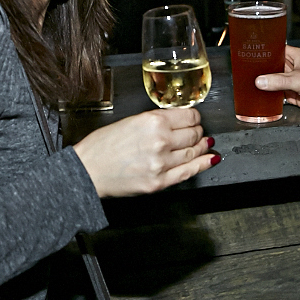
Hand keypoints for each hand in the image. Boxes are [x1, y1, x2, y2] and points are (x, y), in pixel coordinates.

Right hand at [72, 108, 216, 197]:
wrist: (87, 171)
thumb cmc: (101, 146)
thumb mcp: (129, 121)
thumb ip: (155, 121)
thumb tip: (177, 122)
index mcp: (153, 121)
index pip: (189, 117)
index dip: (194, 118)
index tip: (194, 119)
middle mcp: (161, 140)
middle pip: (193, 134)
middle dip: (198, 132)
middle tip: (197, 132)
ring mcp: (162, 163)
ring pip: (193, 152)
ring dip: (202, 147)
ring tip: (205, 144)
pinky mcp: (159, 182)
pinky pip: (188, 171)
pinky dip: (203, 164)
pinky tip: (211, 159)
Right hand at [256, 46, 299, 131]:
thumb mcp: (299, 80)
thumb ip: (279, 81)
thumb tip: (261, 81)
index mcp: (295, 56)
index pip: (275, 49)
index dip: (263, 50)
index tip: (249, 52)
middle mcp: (292, 67)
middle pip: (271, 66)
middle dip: (260, 69)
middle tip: (245, 71)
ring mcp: (290, 80)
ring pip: (272, 80)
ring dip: (264, 83)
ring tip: (248, 84)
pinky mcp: (291, 93)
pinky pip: (276, 93)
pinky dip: (269, 95)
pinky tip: (260, 96)